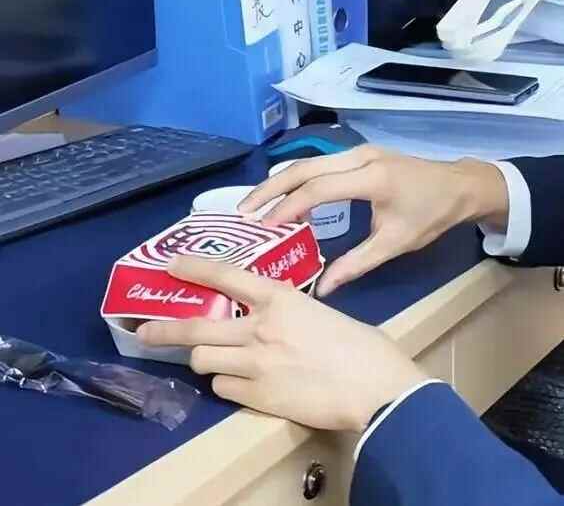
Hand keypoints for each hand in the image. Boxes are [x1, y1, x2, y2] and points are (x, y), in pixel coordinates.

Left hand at [137, 256, 425, 432]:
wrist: (375, 387)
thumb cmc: (359, 345)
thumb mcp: (319, 312)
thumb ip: (287, 312)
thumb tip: (271, 318)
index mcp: (278, 299)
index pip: (225, 276)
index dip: (194, 268)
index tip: (172, 265)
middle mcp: (258, 328)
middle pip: (195, 329)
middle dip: (164, 331)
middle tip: (145, 332)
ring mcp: (255, 364)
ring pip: (203, 361)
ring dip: (203, 360)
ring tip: (210, 360)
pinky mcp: (259, 396)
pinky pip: (223, 388)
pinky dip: (226, 384)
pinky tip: (240, 383)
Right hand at [239, 146, 508, 295]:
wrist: (459, 185)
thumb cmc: (430, 215)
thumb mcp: (395, 243)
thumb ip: (356, 264)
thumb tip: (322, 288)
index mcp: (371, 178)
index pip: (317, 189)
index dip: (287, 207)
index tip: (263, 227)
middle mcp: (359, 157)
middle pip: (303, 168)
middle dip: (270, 188)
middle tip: (243, 211)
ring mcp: (357, 151)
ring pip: (307, 162)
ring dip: (279, 181)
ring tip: (254, 204)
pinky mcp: (357, 153)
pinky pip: (318, 163)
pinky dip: (296, 179)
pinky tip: (283, 196)